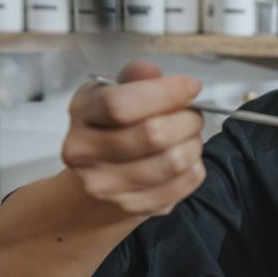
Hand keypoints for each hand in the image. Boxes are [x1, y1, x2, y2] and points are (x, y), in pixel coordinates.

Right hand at [61, 59, 206, 216]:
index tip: (190, 86)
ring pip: (174, 160)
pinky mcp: (133, 206)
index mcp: (81, 113)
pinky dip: (195, 165)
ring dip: (194, 143)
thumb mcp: (117, 93)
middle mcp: (85, 153)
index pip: (120, 104)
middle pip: (152, 134)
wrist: (100, 178)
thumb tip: (147, 71)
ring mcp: (107, 185)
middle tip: (193, 114)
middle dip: (187, 119)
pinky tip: (185, 157)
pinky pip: (185, 182)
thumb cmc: (114, 128)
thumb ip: (135, 79)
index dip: (164, 93)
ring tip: (188, 136)